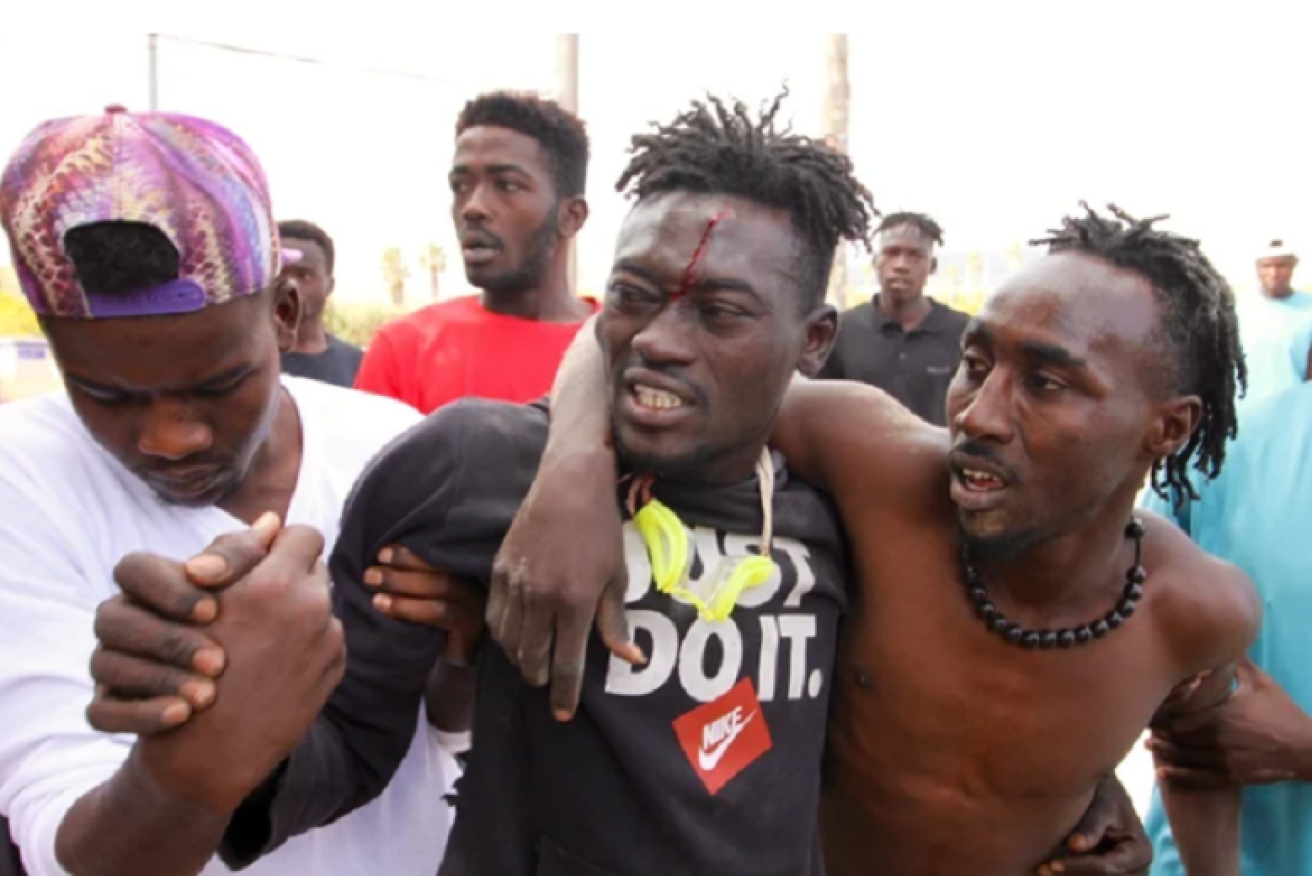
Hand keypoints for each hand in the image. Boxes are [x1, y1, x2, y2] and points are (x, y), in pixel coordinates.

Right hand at [88, 514, 282, 733]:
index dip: (172, 587)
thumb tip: (272, 523)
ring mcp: (110, 667)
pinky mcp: (109, 708)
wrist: (229, 721)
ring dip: (161, 678)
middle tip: (220, 662)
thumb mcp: (254, 596)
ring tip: (208, 695)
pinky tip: (183, 715)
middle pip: (113, 618)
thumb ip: (254, 561)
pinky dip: (142, 714)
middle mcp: (123, 621)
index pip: (135, 568)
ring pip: (105, 665)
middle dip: (171, 640)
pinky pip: (103, 713)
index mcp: (151, 587)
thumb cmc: (247, 638)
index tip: (216, 607)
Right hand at [136, 516, 343, 813]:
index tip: (263, 558)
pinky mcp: (336, 667)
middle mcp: (312, 608)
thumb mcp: (201, 604)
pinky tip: (275, 660)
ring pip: (321, 602)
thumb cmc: (185, 669)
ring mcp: (329, 640)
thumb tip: (272, 521)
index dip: (280, 543)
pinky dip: (306, 641)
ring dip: (299, 608)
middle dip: (290, 574)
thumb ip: (238, 557)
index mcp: (276, 585)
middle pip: (316, 567)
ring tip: (263, 632)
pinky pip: (326, 635)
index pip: (302, 534)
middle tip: (261, 595)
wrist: (208, 752)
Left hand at [366, 545, 485, 665]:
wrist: (457, 656)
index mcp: (457, 572)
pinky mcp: (468, 625)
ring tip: (376, 597)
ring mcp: (471, 603)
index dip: (408, 554)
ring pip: (439, 588)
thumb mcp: (424, 598)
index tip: (381, 554)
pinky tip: (387, 610)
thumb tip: (377, 563)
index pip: (434, 556)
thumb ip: (410, 581)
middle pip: (436, 570)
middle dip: (401, 570)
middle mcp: (468, 583)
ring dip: (404, 589)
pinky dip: (412, 609)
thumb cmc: (434, 624)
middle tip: (370, 575)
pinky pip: (440, 612)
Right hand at [487, 447, 642, 720]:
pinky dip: (503, 634)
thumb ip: (615, 623)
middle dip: (540, 678)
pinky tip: (514, 637)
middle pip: (532, 658)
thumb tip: (630, 660)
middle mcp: (540, 599)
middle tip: (547, 684)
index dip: (564, 696)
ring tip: (532, 663)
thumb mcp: (616, 577)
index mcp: (574, 603)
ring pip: (509, 641)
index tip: (563, 714)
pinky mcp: (498, 571)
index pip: (567, 666)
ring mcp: (515, 585)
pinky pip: (494, 617)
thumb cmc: (600, 530)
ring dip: (520, 659)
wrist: (568, 484)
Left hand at [1037, 774, 1150, 874]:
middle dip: (1072, 875)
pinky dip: (1070, 874)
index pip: (1108, 867)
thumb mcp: (1103, 804)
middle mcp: (1137, 870)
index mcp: (1141, 852)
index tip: (1051, 864)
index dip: (1078, 867)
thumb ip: (1092, 825)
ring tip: (1041, 869)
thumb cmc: (1103, 794)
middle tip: (1041, 869)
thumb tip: (1075, 845)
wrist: (1103, 792)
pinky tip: (1046, 869)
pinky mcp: (1107, 875)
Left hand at [1148, 656, 1311, 787]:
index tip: (1147, 708)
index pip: (1181, 717)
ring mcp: (1225, 760)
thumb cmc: (1284, 713)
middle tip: (1140, 725)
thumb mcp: (1262, 684)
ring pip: (1186, 758)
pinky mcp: (1233, 776)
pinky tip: (1163, 774)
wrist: (1308, 749)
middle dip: (1159, 733)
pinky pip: (1201, 778)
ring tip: (1147, 747)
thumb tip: (1227, 639)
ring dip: (1165, 753)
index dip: (1161, 715)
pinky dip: (1180, 776)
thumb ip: (1239, 664)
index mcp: (1222, 715)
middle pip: (1178, 737)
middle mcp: (1219, 739)